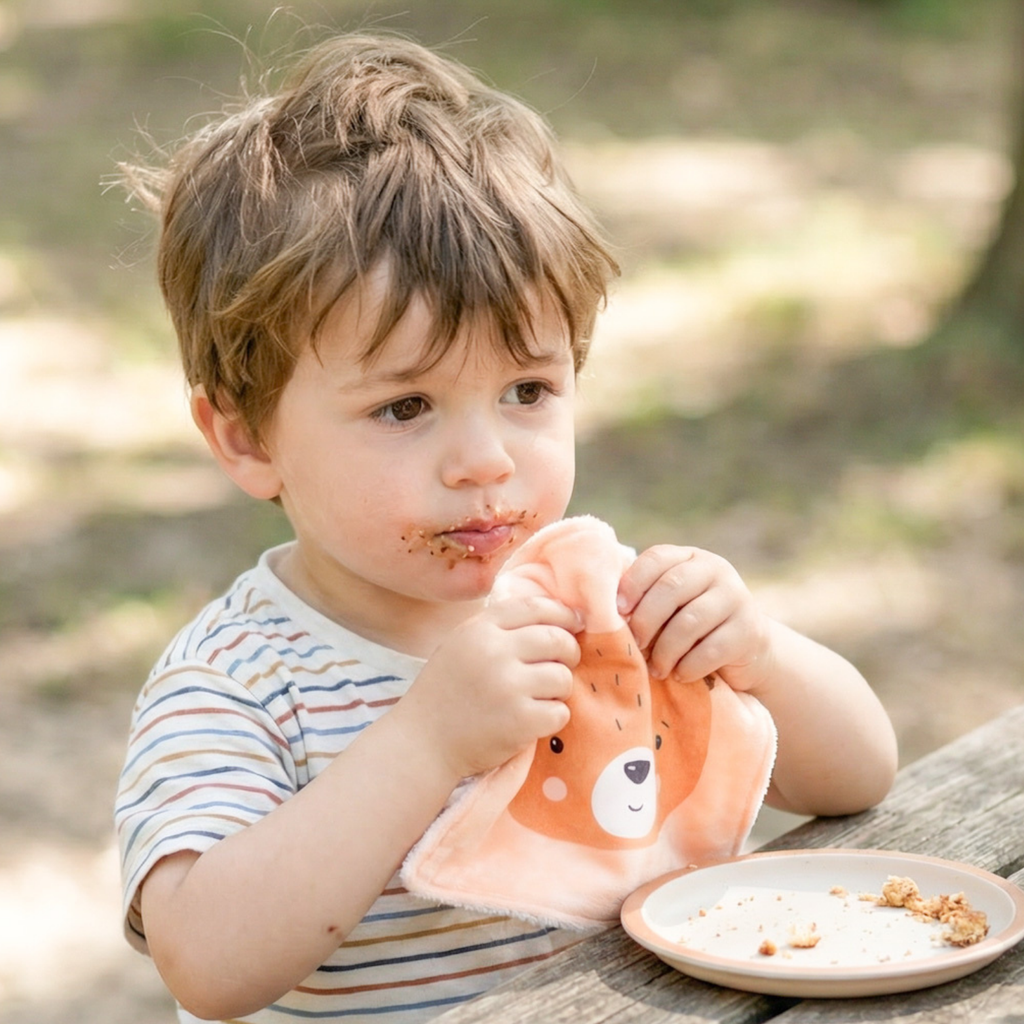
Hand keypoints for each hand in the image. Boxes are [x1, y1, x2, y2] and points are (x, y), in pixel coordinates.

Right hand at [401, 596, 580, 777]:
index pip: (536, 607)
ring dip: (558, 690)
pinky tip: (530, 721)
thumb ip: (502, 628)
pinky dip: (551, 718)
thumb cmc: (448, 691)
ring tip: (536, 697)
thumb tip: (563, 615)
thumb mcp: (464, 644)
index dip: (563, 613)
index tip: (575, 623)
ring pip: (563, 677)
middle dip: (569, 652)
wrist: (424, 741)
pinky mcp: (520, 721)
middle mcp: (495, 652)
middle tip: (561, 665)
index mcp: (481, 629)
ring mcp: (508, 687)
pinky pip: (560, 712)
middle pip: (558, 639)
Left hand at [616, 545, 771, 690]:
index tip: (617, 611)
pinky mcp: (749, 630)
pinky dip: (688, 667)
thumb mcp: (671, 607)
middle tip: (635, 645)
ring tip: (656, 668)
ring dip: (665, 650)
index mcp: (690, 558)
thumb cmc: (694, 628)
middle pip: (671, 588)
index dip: (633, 583)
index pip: (657, 558)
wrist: (749, 652)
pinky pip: (710, 650)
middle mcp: (716, 570)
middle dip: (645, 620)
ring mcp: (736, 597)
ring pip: (689, 622)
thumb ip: (645, 600)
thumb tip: (605, 612)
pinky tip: (680, 674)